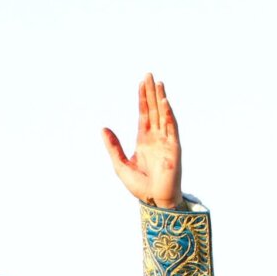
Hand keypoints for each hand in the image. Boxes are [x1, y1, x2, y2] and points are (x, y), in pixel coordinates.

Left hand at [102, 73, 181, 208]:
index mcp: (144, 140)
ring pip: (163, 114)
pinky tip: (164, 101)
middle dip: (151, 92)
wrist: (155, 201)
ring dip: (161, 98)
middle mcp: (156, 137)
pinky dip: (168, 114)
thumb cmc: (140, 186)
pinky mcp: (173, 147)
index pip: (144, 114)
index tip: (141, 83)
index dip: (142, 98)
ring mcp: (166, 141)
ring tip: (158, 82)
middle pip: (154, 109)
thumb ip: (113, 146)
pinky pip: (171, 127)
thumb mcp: (120, 164)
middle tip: (149, 74)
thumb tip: (102, 128)